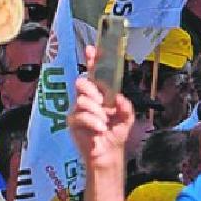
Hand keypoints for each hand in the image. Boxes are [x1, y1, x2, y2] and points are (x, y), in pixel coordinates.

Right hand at [70, 45, 133, 172]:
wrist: (109, 152)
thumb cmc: (116, 132)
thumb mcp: (127, 116)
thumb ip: (125, 105)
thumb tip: (117, 98)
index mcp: (101, 93)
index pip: (95, 73)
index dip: (93, 60)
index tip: (92, 49)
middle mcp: (88, 98)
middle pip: (83, 82)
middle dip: (94, 91)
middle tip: (103, 103)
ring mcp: (78, 109)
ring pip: (82, 99)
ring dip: (96, 111)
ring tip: (104, 121)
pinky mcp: (73, 122)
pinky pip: (80, 115)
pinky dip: (93, 121)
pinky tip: (99, 128)